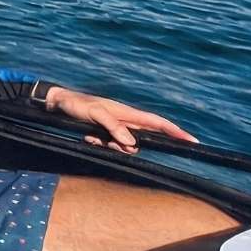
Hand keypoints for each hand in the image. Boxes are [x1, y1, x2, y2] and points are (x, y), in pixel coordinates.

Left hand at [44, 86, 196, 153]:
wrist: (59, 104)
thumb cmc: (77, 105)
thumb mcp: (94, 114)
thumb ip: (112, 127)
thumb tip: (131, 143)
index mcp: (128, 113)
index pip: (158, 123)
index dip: (176, 132)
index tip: (192, 142)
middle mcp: (125, 121)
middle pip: (142, 140)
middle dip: (127, 147)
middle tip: (104, 142)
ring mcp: (116, 128)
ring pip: (125, 147)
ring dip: (110, 146)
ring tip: (92, 137)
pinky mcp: (106, 134)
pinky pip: (111, 147)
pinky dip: (101, 145)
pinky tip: (88, 138)